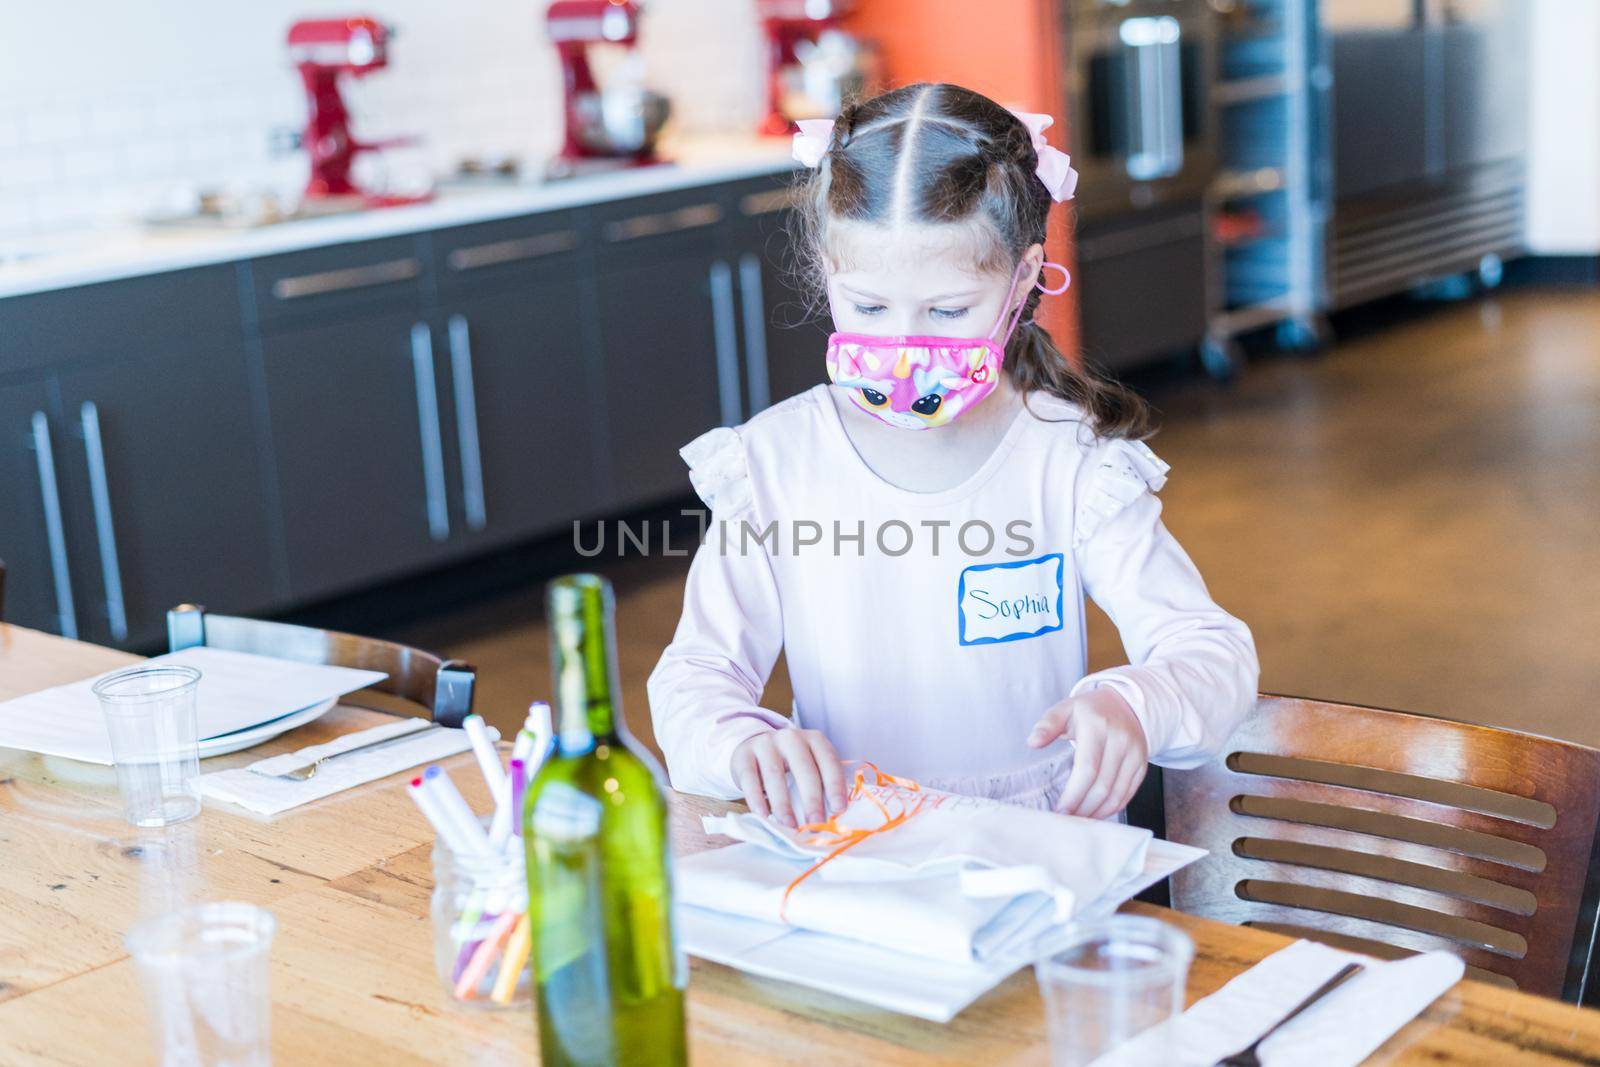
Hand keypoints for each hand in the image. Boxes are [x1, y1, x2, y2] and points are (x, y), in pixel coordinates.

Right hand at [732, 728, 847, 827]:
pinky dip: (756, 799)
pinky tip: (764, 815)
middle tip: (816, 823)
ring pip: (775, 775)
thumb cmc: (789, 763)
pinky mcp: (744, 756)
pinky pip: (750, 779)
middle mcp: (790, 737)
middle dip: (811, 798)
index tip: (839, 809)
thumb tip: (834, 816)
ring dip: (783, 804)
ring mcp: (765, 744)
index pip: (828, 761)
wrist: (754, 746)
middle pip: (803, 768)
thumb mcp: (809, 765)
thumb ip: (822, 784)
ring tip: (790, 825)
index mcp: (814, 739)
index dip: (835, 785)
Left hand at [1027, 688, 1148, 818]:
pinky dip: (1112, 808)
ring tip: (1079, 819)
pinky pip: (1128, 793)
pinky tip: (1096, 813)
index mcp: (1097, 726)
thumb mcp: (1065, 709)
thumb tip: (1033, 742)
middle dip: (1083, 808)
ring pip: (1117, 793)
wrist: (1124, 705)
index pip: (1087, 768)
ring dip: (1097, 812)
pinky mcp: (1142, 764)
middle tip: (1066, 818)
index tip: (1060, 810)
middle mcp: (1120, 740)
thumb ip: (1047, 725)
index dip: (1074, 794)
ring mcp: (1135, 753)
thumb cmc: (1089, 711)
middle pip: (1102, 785)